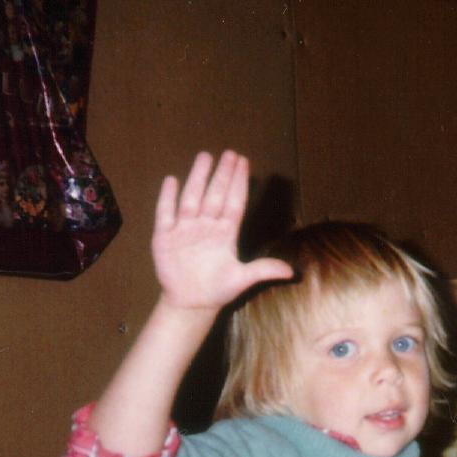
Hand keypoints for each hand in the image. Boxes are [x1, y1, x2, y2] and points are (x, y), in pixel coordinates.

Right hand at [151, 150, 290, 310]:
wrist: (191, 303)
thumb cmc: (218, 289)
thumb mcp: (243, 279)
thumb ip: (264, 270)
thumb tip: (292, 272)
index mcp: (225, 234)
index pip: (234, 203)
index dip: (239, 183)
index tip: (244, 163)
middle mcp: (206, 227)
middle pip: (215, 195)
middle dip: (222, 174)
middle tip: (229, 153)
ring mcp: (185, 229)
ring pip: (192, 197)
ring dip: (198, 178)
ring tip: (205, 157)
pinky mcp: (165, 237)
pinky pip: (165, 214)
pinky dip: (167, 198)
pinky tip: (172, 180)